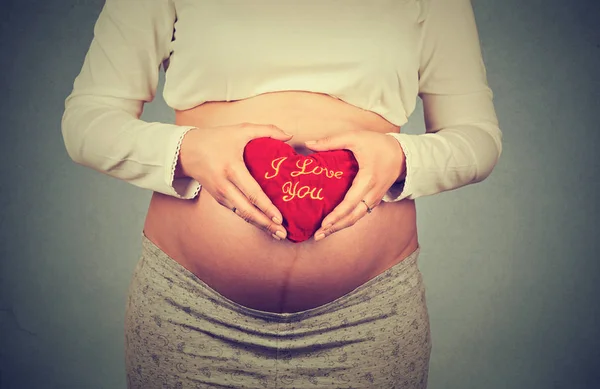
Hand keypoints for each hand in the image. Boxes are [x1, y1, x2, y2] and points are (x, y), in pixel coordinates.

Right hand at [178, 123, 292, 239]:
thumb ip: (267, 130)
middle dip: (266, 223)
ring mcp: (220, 195)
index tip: (280, 217)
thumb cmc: (216, 139)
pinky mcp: (218, 199)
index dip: (266, 207)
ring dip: (260, 225)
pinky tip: (264, 224)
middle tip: (282, 233)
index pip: (252, 192)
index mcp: (232, 168)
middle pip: (247, 210)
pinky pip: (237, 212)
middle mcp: (225, 186)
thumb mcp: (240, 130)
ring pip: (242, 214)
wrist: (186, 150)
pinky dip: (251, 220)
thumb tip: (289, 135)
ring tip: (277, 233)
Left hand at [304, 130, 404, 240]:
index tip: (324, 223)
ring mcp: (374, 199)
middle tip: (317, 236)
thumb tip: (309, 144)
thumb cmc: (379, 144)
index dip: (337, 215)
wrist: (403, 154)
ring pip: (356, 218)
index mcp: (367, 180)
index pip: (350, 202)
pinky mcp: (374, 200)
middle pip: (353, 217)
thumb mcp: (355, 137)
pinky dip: (346, 221)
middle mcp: (372, 194)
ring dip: (339, 227)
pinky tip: (334, 225)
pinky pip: (359, 214)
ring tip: (322, 234)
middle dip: (335, 228)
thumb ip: (331, 141)